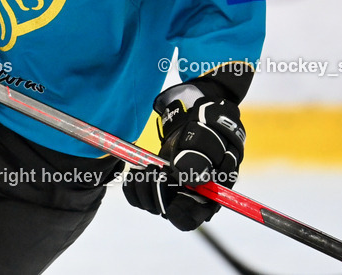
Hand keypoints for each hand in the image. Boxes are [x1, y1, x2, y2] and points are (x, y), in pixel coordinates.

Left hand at [123, 84, 244, 230]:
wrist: (195, 121)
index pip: (187, 220)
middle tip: (155, 166)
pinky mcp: (155, 186)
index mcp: (207, 199)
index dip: (174, 209)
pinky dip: (132, 182)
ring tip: (149, 163)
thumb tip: (188, 177)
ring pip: (147, 203)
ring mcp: (170, 195)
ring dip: (142, 184)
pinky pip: (136, 195)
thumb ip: (200, 159)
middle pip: (163, 211)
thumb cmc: (209, 131)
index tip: (166, 183)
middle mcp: (187, 201)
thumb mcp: (209, 141)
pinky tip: (137, 168)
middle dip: (154, 189)